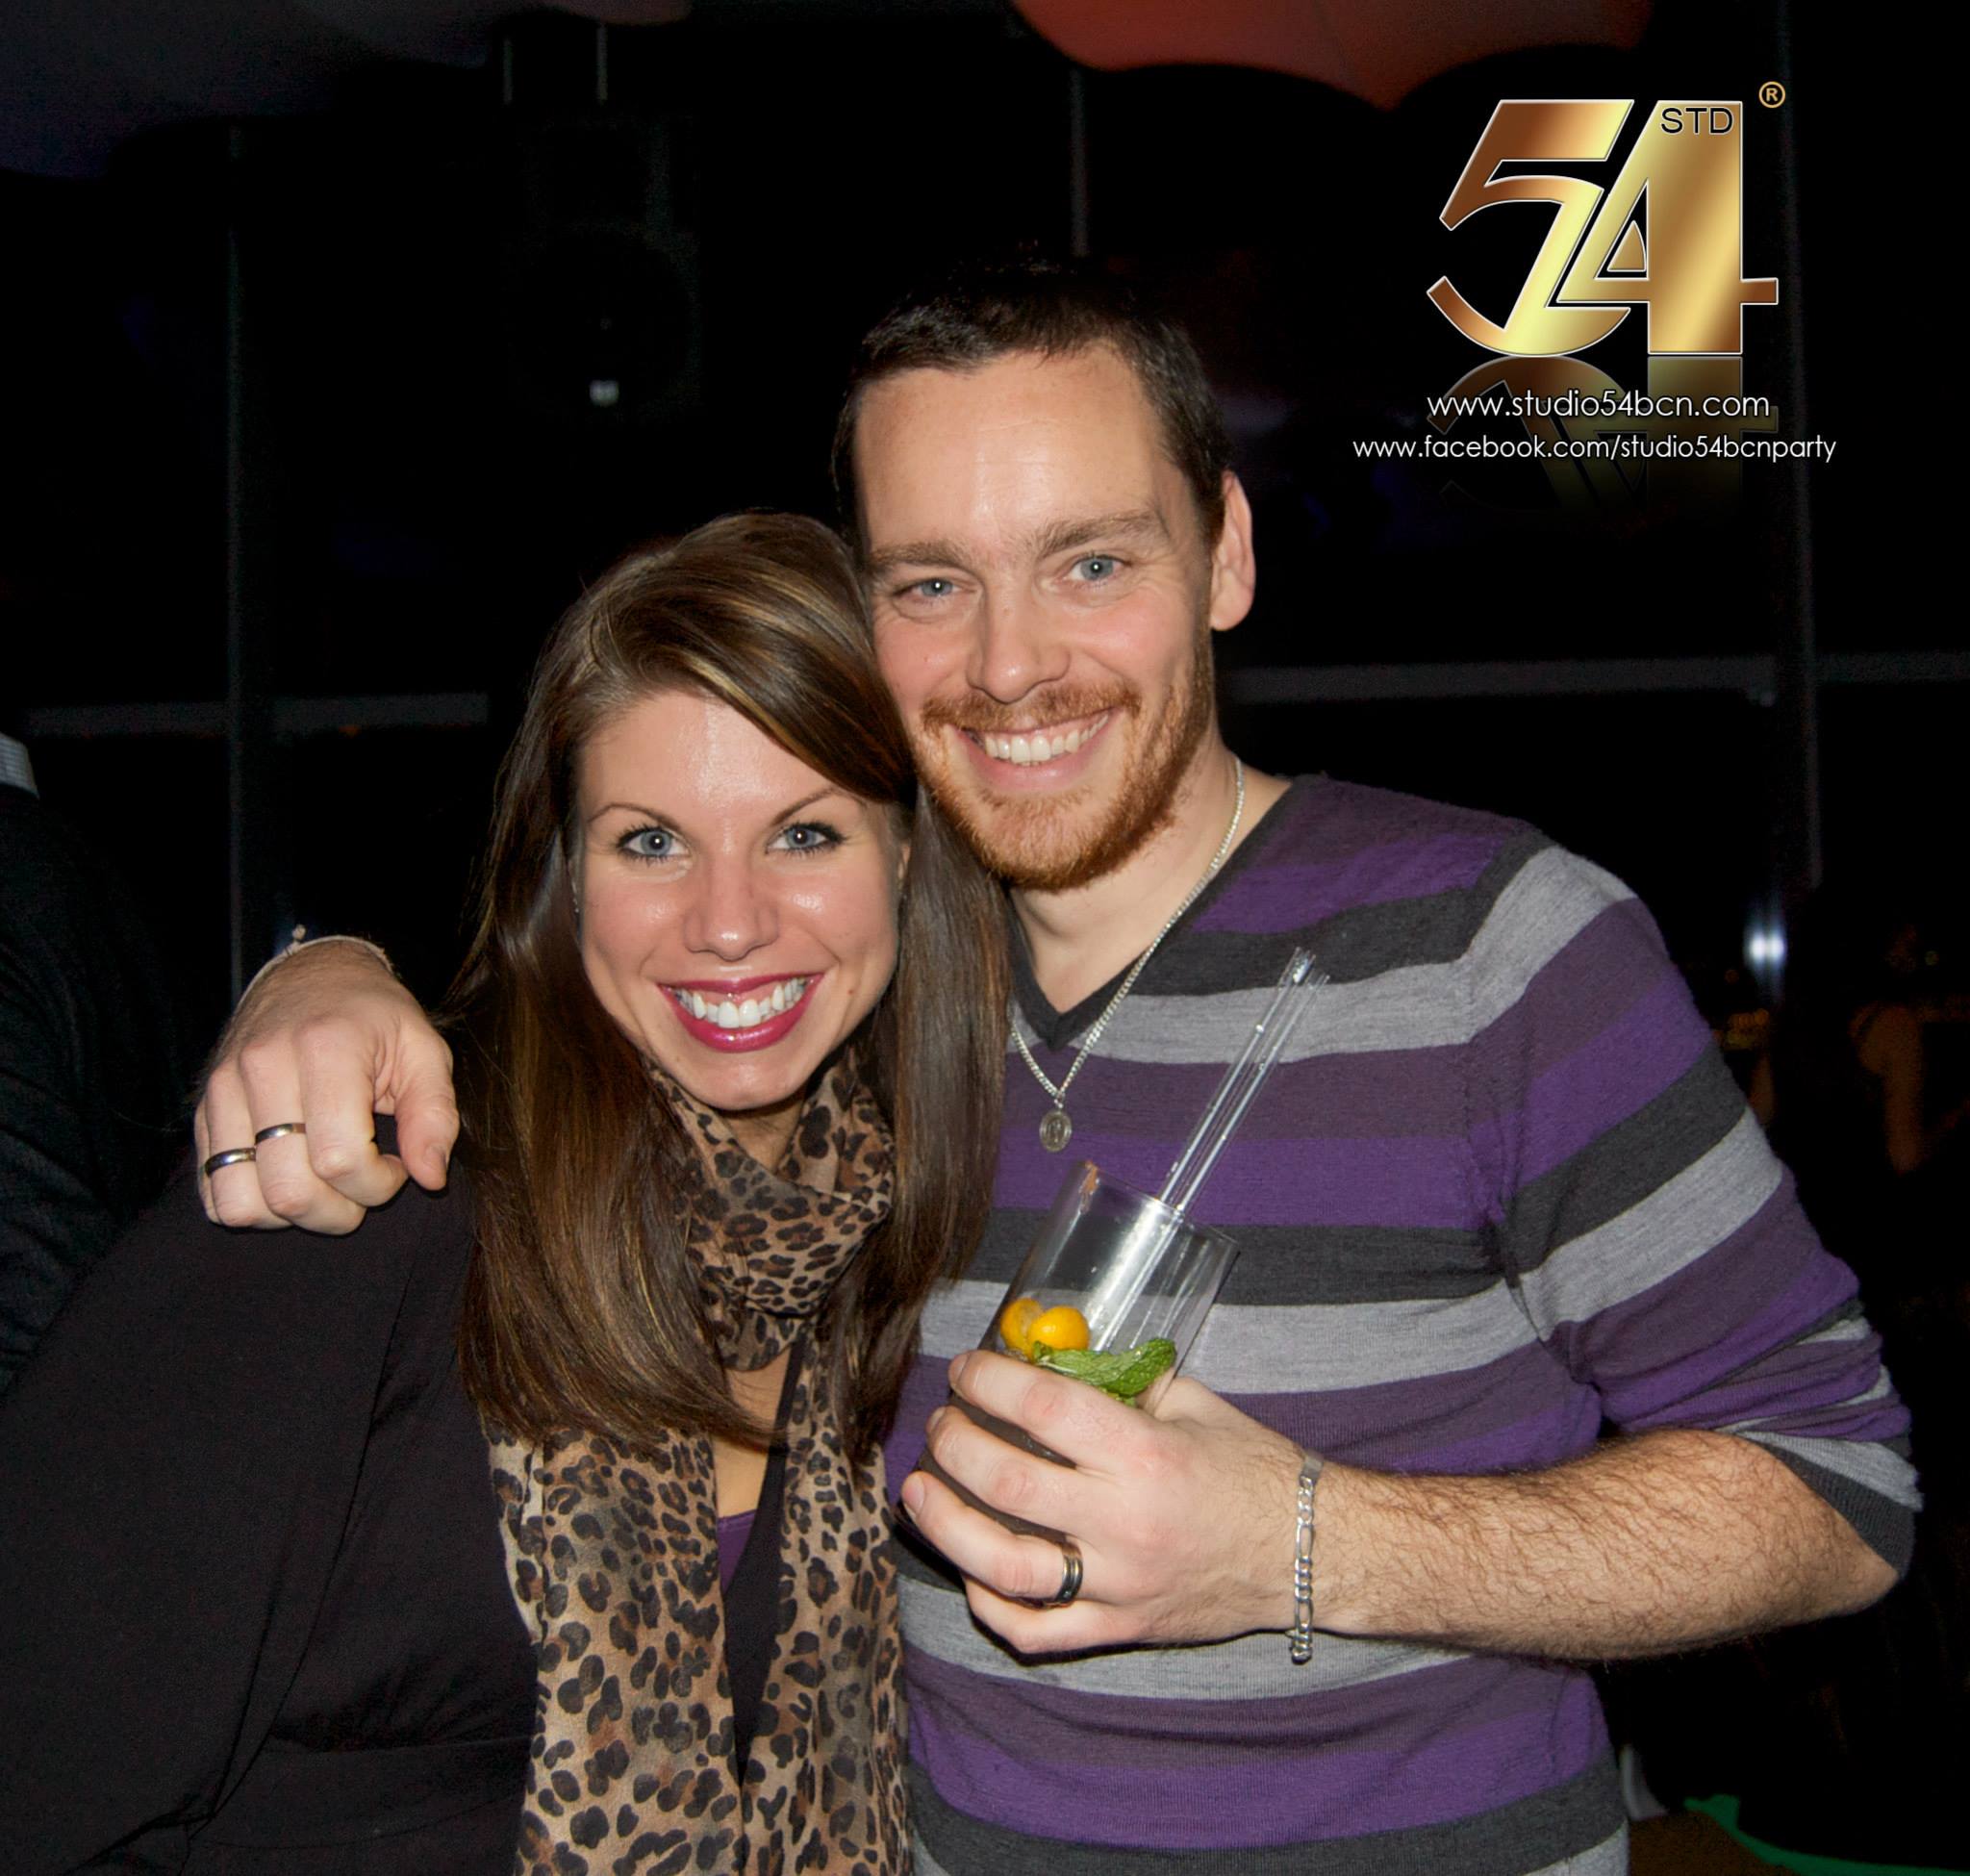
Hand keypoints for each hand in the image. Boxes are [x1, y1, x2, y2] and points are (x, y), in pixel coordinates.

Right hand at [195, 942, 457, 1231]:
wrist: (310, 975)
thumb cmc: (375, 1019)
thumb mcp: (424, 1051)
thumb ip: (434, 1114)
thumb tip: (430, 1178)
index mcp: (325, 1048)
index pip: (340, 1160)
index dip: (378, 1184)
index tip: (397, 1166)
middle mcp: (263, 1068)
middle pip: (289, 1189)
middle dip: (338, 1212)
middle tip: (362, 1187)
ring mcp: (224, 1090)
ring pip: (241, 1202)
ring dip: (291, 1216)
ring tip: (324, 1188)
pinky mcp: (202, 1110)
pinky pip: (212, 1190)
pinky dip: (253, 1206)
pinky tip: (290, 1180)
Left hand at [900, 1349, 1303, 1655]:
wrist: (1310, 1552)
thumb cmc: (1252, 1468)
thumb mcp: (1193, 1404)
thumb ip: (1124, 1382)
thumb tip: (1054, 1354)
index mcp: (1145, 1453)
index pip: (1044, 1406)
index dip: (990, 1381)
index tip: (966, 1369)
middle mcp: (1125, 1522)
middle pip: (1008, 1481)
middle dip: (955, 1446)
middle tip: (940, 1426)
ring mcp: (1119, 1584)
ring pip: (1006, 1567)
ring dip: (948, 1528)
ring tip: (918, 1494)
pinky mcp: (1121, 1628)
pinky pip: (1040, 1632)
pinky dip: (993, 1605)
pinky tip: (970, 1570)